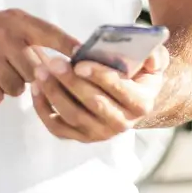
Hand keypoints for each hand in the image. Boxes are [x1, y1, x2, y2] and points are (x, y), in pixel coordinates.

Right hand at [0, 9, 79, 104]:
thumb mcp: (8, 24)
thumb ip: (33, 40)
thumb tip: (67, 62)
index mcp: (17, 22)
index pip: (50, 34)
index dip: (69, 47)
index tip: (86, 58)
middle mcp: (4, 36)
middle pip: (35, 72)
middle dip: (28, 76)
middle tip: (14, 68)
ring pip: (16, 88)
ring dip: (9, 86)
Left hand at [32, 45, 169, 142]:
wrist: (131, 95)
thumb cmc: (139, 72)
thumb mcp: (154, 60)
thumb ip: (156, 56)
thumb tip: (150, 59)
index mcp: (141, 103)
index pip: (120, 90)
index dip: (100, 76)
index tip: (80, 63)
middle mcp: (122, 123)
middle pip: (93, 104)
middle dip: (71, 82)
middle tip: (53, 62)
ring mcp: (100, 133)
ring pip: (73, 115)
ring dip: (53, 93)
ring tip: (40, 71)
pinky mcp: (80, 136)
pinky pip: (57, 127)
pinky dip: (43, 109)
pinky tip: (35, 88)